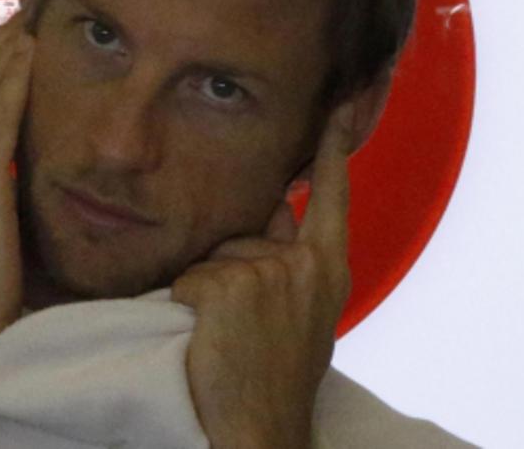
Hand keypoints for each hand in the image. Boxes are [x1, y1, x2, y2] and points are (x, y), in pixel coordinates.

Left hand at [170, 107, 353, 448]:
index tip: (338, 107)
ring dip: (207, 294)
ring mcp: (269, 272)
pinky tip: (206, 340)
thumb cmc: (275, 381)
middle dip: (230, 269)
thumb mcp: (301, 318)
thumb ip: (289, 267)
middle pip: (246, 235)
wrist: (258, 433)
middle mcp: (306, 265)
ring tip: (227, 341)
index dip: (333, 150)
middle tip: (241, 331)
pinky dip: (184, 307)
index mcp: (328, 271)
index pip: (332, 197)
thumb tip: (270, 215)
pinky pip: (188, 280)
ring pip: (213, 258)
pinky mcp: (231, 285)